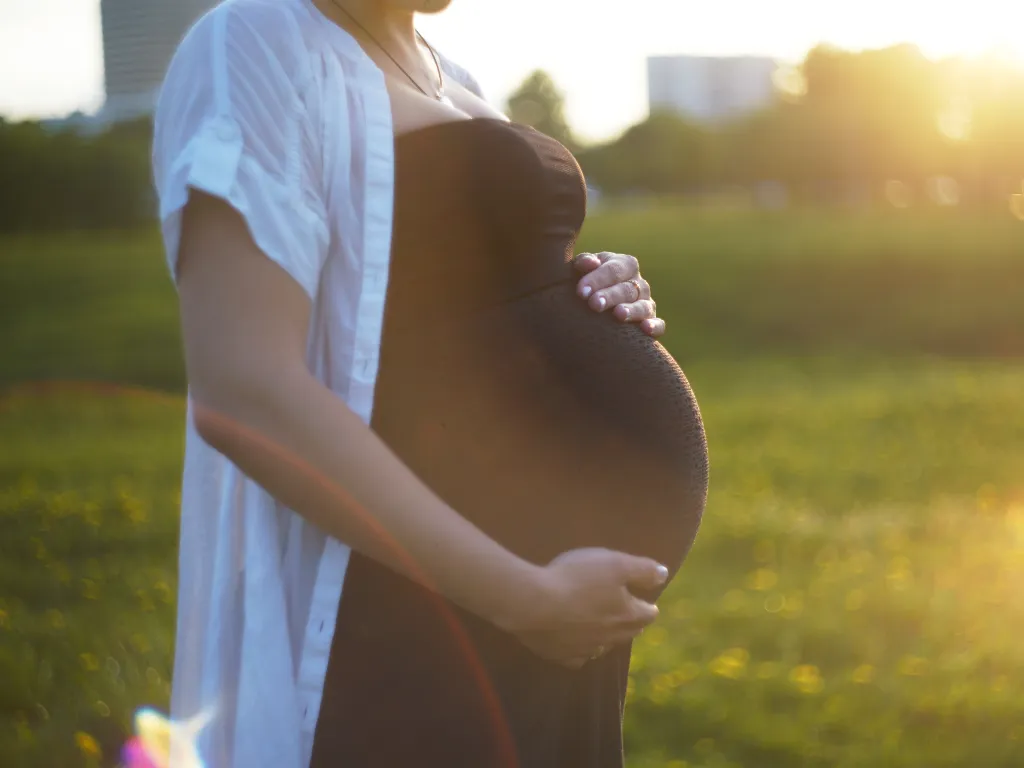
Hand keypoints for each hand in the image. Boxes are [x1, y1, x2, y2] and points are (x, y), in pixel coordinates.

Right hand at [500, 548, 667, 668]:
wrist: (534, 604)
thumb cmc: (577, 578)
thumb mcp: (614, 563)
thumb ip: (642, 569)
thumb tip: (664, 574)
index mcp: (627, 615)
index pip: (647, 614)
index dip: (648, 606)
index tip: (647, 602)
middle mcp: (611, 637)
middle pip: (629, 632)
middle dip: (631, 623)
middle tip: (629, 614)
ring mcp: (586, 650)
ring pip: (604, 646)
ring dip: (607, 637)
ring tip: (603, 627)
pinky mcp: (562, 656)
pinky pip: (578, 657)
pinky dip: (580, 650)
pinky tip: (576, 645)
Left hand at [573, 251, 665, 337]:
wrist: (593, 302)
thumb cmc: (587, 282)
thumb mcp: (582, 269)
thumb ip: (583, 262)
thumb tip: (591, 263)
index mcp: (625, 265)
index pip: (614, 270)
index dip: (597, 279)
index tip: (581, 291)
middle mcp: (639, 283)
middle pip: (627, 289)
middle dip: (610, 296)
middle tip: (594, 304)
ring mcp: (647, 302)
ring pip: (643, 306)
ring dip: (632, 310)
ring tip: (619, 314)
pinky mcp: (652, 321)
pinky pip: (659, 324)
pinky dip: (655, 326)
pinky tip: (646, 329)